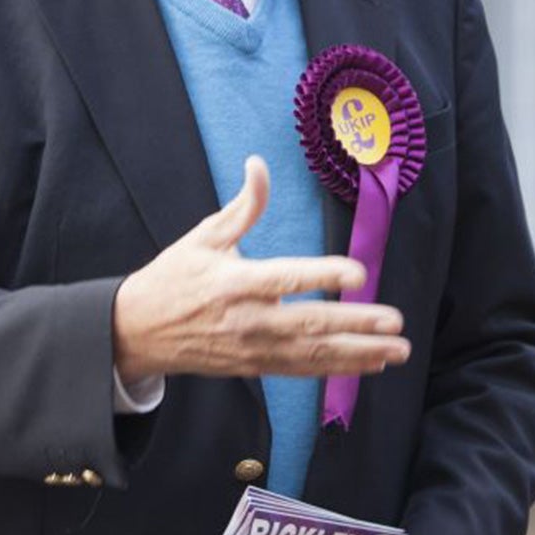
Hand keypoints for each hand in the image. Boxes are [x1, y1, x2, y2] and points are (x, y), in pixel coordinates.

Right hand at [112, 156, 410, 381]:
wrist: (137, 332)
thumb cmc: (172, 278)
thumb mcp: (202, 237)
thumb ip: (242, 206)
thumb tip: (258, 164)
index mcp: (234, 283)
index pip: (286, 278)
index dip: (323, 276)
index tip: (359, 273)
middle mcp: (247, 320)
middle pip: (309, 324)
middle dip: (356, 325)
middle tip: (395, 322)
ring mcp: (252, 348)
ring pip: (312, 355)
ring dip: (358, 355)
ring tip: (397, 351)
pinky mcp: (255, 367)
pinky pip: (302, 370)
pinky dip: (338, 369)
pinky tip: (370, 365)